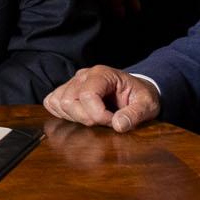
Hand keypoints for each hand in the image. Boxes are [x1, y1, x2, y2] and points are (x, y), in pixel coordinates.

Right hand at [44, 65, 160, 132]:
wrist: (136, 91)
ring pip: (58, 103)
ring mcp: (72, 83)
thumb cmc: (140, 96)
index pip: (88, 95)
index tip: (113, 121)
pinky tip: (79, 117)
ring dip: (74, 117)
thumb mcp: (147, 105)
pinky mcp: (66, 91)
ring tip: (93, 119)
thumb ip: (135, 114)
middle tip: (105, 122)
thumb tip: (118, 125)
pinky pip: (52, 103)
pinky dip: (61, 114)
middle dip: (86, 118)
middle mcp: (83, 76)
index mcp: (102, 74)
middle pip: (69, 101)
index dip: (98, 115)